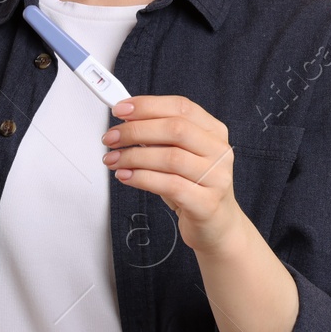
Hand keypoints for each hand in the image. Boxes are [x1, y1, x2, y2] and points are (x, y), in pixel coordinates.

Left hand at [101, 95, 245, 253]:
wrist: (217, 225)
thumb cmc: (194, 187)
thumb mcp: (180, 155)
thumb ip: (160, 137)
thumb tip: (127, 121)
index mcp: (214, 132)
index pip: (181, 107)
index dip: (148, 105)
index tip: (121, 110)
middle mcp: (219, 151)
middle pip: (175, 129)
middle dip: (136, 130)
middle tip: (112, 138)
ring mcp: (216, 178)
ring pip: (170, 158)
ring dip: (133, 157)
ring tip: (114, 160)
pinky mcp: (206, 203)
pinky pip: (169, 185)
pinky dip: (142, 178)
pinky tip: (126, 176)